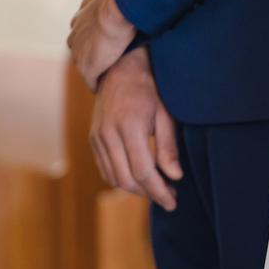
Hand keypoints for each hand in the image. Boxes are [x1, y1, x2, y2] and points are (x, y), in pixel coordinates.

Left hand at [67, 0, 136, 91]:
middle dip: (94, 54)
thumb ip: (122, 0)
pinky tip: (108, 88)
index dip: (99, 38)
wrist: (118, 9)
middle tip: (113, 61)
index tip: (112, 43)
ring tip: (111, 76)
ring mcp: (79, 51)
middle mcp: (75, 32)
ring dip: (97, 69)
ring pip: (85, 64)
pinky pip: (91, 81)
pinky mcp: (86, 67)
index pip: (86, 31)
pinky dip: (98, 84)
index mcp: (82, 15)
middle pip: (81, 48)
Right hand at [90, 47, 182, 209]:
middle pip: (126, 179)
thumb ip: (168, 146)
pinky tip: (138, 179)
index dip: (159, 191)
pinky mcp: (93, 138)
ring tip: (156, 189)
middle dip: (149, 194)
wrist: (121, 67)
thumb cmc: (150, 87)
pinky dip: (120, 179)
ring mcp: (97, 137)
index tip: (172, 202)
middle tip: (168, 198)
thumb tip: (175, 176)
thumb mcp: (166, 114)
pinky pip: (105, 169)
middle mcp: (108, 134)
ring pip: (113, 177)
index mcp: (129, 127)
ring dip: (135, 189)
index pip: (143, 171)